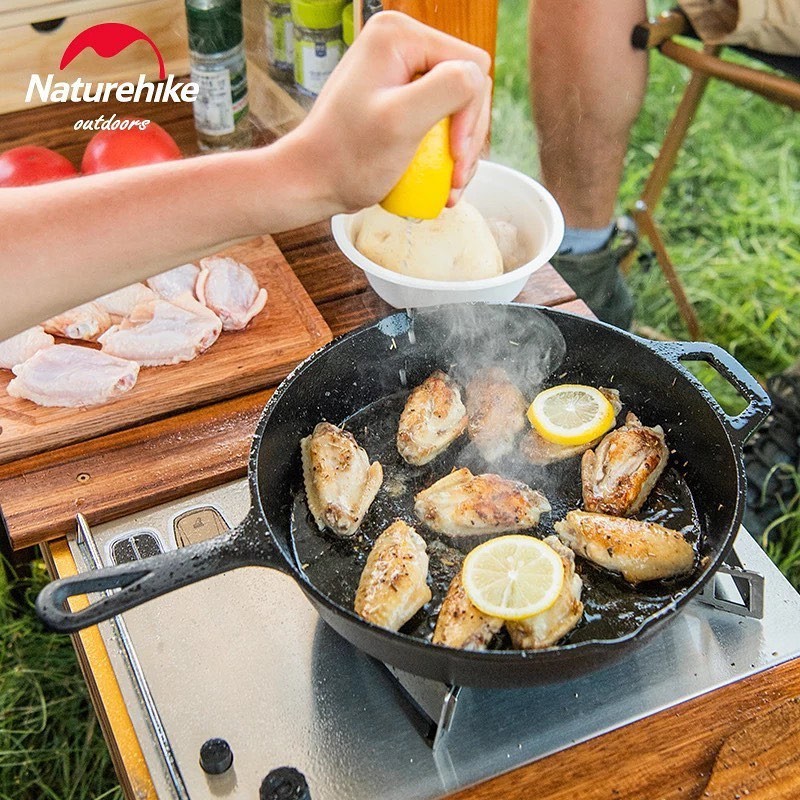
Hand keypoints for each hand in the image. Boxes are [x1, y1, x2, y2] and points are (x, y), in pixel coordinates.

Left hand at [288, 11, 492, 213]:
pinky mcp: (400, 99)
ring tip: (451, 186)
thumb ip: (447, 88)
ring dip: (462, 150)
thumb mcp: (401, 121)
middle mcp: (401, 44)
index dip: (472, 114)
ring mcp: (401, 72)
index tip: (454, 156)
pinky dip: (445, 153)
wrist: (312, 181)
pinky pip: (440, 120)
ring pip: (459, 107)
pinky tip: (442, 182)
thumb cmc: (349, 157)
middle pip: (468, 87)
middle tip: (456, 178)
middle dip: (469, 136)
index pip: (471, 65)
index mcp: (399, 35)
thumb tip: (478, 78)